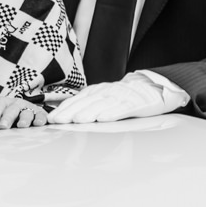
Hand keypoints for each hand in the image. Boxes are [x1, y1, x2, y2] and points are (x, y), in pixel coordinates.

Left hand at [0, 92, 48, 129]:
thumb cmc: (4, 118)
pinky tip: (38, 124)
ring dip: (24, 119)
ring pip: (27, 112)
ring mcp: (28, 108)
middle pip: (11, 110)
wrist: (22, 114)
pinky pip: (41, 115)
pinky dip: (41, 119)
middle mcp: (15, 104)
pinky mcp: (39, 114)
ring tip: (22, 126)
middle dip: (7, 118)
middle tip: (3, 127)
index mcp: (2, 103)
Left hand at [48, 75, 181, 124]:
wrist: (154, 86)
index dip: (64, 109)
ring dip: (89, 112)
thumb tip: (64, 117)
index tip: (51, 118)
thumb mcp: (103, 97)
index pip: (77, 100)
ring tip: (78, 120)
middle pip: (86, 102)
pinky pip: (124, 108)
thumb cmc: (124, 96)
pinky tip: (105, 118)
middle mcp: (107, 92)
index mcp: (97, 91)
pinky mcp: (137, 103)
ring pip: (103, 105)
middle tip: (59, 121)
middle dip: (71, 112)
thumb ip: (86, 105)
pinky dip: (113, 113)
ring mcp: (122, 96)